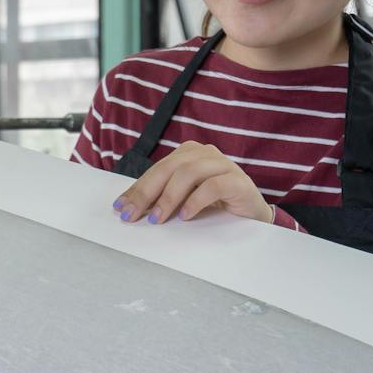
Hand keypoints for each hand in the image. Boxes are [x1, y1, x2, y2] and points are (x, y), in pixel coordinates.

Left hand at [112, 142, 274, 224]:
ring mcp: (223, 165)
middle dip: (146, 193)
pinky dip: (196, 200)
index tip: (120, 206)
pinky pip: (214, 186)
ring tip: (158, 218)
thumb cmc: (215, 205)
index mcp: (189, 154)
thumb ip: (164, 196)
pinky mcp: (238, 181)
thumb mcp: (185, 199)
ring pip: (189, 173)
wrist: (251, 214)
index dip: (137, 188)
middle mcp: (205, 154)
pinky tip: (185, 215)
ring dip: (169, 197)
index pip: (157, 169)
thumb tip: (131, 207)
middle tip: (133, 214)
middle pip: (169, 168)